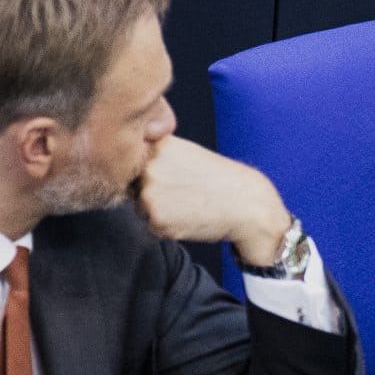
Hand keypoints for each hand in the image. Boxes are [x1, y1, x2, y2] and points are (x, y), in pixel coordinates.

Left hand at [134, 135, 293, 263]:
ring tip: (189, 205)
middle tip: (186, 194)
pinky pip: (151, 227)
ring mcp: (151, 194)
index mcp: (158, 146)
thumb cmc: (219, 181)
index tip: (179, 179)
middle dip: (153, 194)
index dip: (156, 175)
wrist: (247, 204)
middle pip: (134, 187)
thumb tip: (127, 169)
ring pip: (141, 208)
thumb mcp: (187, 154)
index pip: (137, 165)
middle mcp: (149, 167)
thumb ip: (157, 157)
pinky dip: (168, 228)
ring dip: (158, 212)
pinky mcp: (156, 219)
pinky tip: (190, 219)